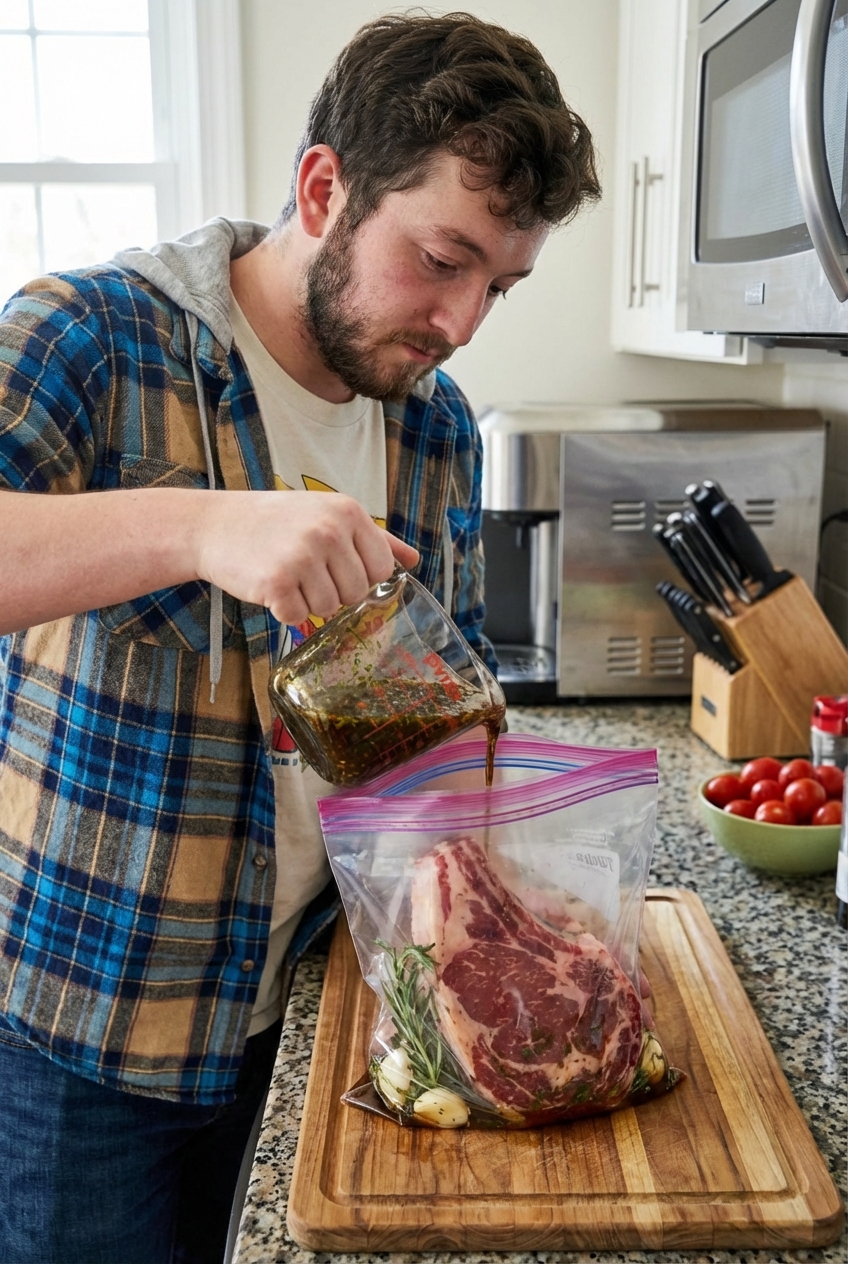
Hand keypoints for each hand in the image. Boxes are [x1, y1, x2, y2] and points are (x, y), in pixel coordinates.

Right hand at [195, 490, 418, 624]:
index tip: (335, 566)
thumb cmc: (277, 523)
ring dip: (307, 602)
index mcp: (348, 512)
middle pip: (356, 592)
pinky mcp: (277, 581)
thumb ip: (375, 539)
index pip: (381, 569)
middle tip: (304, 570)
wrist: (216, 525)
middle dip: (333, 591)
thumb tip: (414, 560)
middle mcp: (328, 530)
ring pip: (329, 609)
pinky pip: (297, 617)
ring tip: (287, 575)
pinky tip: (270, 586)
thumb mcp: (328, 515)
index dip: (360, 577)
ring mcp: (302, 555)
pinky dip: (283, 610)